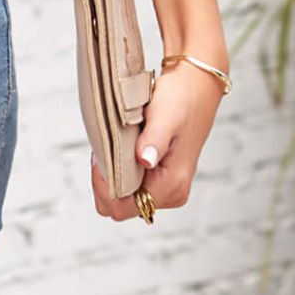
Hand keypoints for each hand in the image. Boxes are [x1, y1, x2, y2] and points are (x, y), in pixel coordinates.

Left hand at [90, 57, 226, 220]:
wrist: (195, 86)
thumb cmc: (180, 98)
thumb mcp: (164, 117)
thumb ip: (153, 141)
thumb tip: (145, 160)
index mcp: (172, 186)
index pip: (123, 208)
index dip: (104, 187)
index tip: (99, 158)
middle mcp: (172, 193)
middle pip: (122, 206)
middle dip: (107, 181)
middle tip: (106, 147)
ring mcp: (168, 188)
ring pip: (125, 195)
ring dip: (114, 173)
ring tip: (117, 143)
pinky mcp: (163, 177)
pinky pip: (132, 184)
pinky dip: (121, 168)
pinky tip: (124, 146)